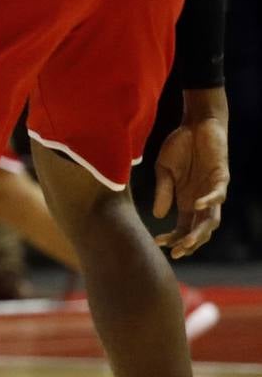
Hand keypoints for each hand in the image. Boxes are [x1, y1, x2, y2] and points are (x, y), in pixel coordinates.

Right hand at [153, 90, 228, 258]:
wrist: (197, 124)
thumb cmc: (180, 146)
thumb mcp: (164, 170)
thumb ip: (163, 191)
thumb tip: (158, 216)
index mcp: (185, 201)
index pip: (182, 228)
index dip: (172, 238)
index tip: (157, 242)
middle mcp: (200, 201)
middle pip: (199, 230)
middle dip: (188, 244)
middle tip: (176, 253)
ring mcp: (212, 191)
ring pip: (211, 220)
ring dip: (200, 233)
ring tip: (187, 241)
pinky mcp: (220, 178)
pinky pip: (218, 196)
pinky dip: (208, 202)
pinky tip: (196, 206)